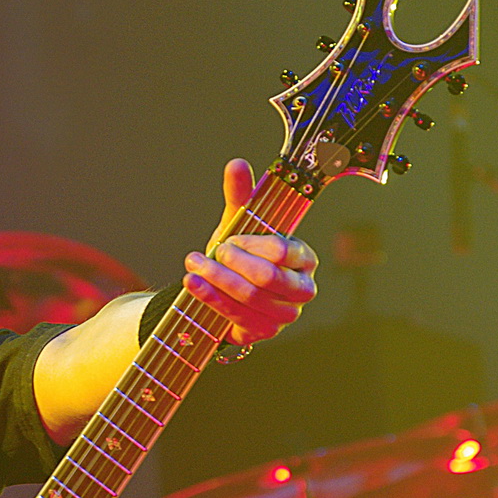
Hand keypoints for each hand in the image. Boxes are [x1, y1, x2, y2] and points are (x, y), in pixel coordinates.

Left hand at [184, 159, 317, 343]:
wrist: (226, 293)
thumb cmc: (240, 257)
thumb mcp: (239, 226)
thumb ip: (240, 198)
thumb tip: (236, 165)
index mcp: (304, 257)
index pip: (283, 251)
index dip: (251, 245)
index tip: (228, 238)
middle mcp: (302, 288)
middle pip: (267, 277)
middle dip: (233, 263)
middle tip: (212, 252)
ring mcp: (286, 315)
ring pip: (250, 298)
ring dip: (217, 280)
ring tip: (193, 265)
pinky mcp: (265, 332)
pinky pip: (237, 317)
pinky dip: (211, 299)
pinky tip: (193, 284)